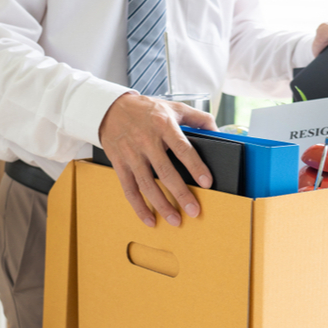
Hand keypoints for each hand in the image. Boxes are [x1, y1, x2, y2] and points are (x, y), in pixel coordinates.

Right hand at [99, 93, 216, 227]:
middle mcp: (146, 140)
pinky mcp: (119, 163)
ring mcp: (131, 153)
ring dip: (161, 205)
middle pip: (165, 172)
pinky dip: (139, 207)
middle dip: (181, 194)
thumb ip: (198, 118)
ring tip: (175, 220)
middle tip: (194, 210)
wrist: (110, 108)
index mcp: (163, 125)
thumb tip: (217, 132)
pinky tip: (150, 219)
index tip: (207, 183)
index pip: (182, 148)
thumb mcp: (174, 107)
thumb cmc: (146, 109)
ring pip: (147, 184)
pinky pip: (129, 189)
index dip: (196, 166)